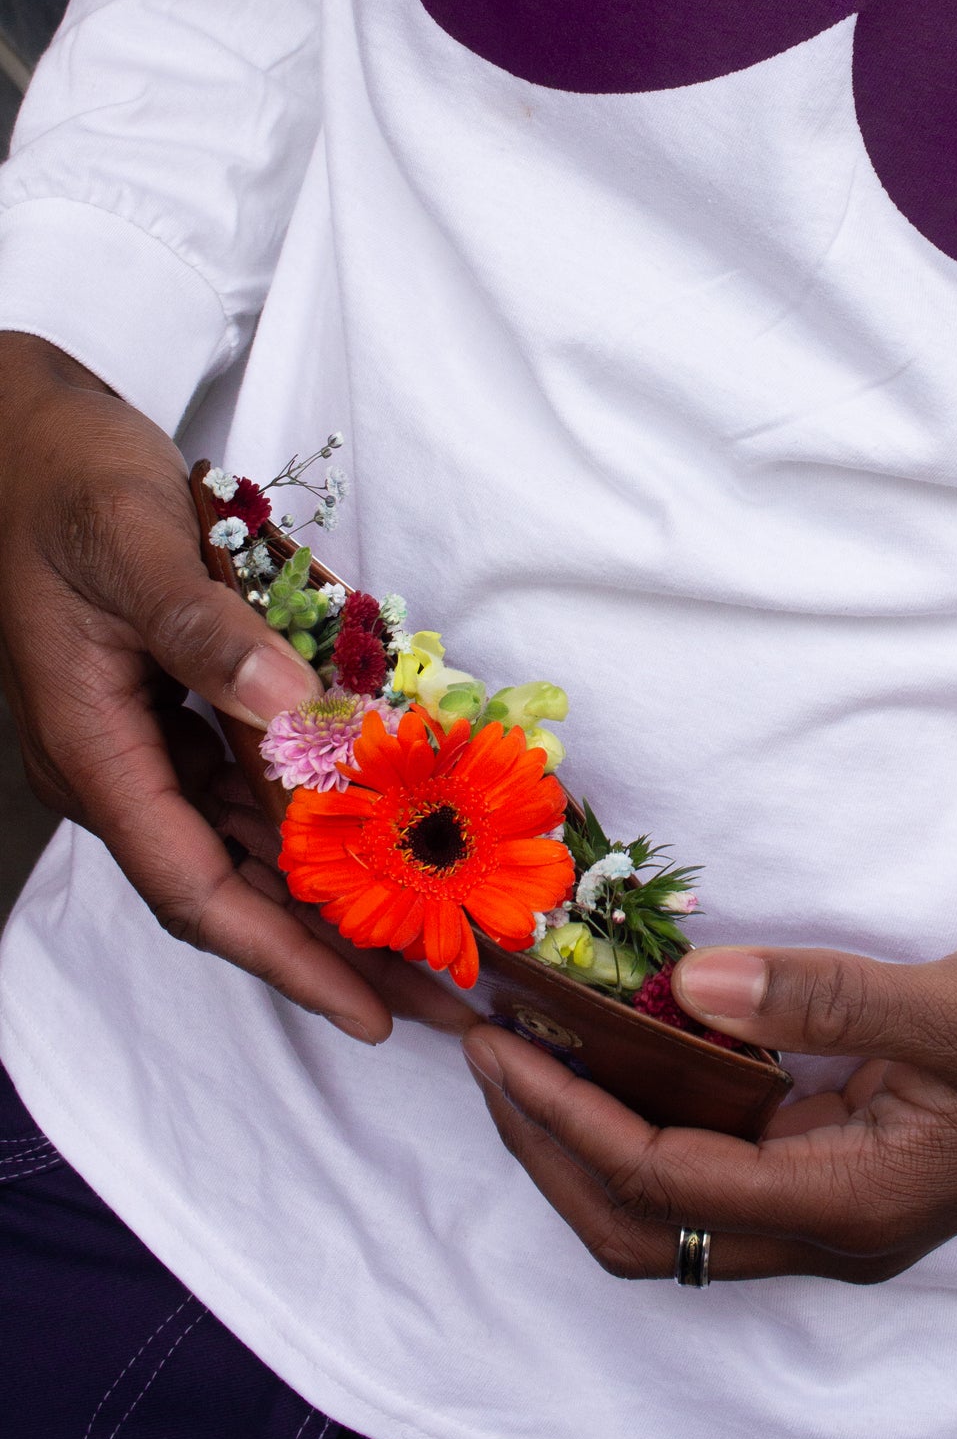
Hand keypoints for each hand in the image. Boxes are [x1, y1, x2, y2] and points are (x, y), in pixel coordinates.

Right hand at [0, 333, 470, 1041]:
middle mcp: (116, 761)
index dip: (284, 956)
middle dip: (327, 946)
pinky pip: (241, 778)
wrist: (21, 429)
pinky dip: (307, 807)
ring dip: (325, 885)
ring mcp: (137, 734)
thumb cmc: (63, 479)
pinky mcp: (164, 702)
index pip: (196, 889)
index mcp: (94, 748)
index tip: (368, 1008)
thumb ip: (207, 628)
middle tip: (434, 991)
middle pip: (230, 885)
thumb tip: (290, 707)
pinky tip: (374, 824)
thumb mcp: (134, 544)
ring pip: (241, 838)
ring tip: (422, 925)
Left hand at [462, 912, 956, 1280]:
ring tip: (527, 1053)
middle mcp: (835, 1224)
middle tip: (488, 1057)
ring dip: (588, 1141)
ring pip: (673, 1207)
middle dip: (553, 1151)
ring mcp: (837, 1198)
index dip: (571, 1122)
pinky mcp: (842, 1159)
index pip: (671, 1184)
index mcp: (858, 1204)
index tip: (501, 1052)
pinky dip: (648, 1114)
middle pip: (648, 1228)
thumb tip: (687, 988)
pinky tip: (620, 1045)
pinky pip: (716, 1158)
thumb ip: (824, 998)